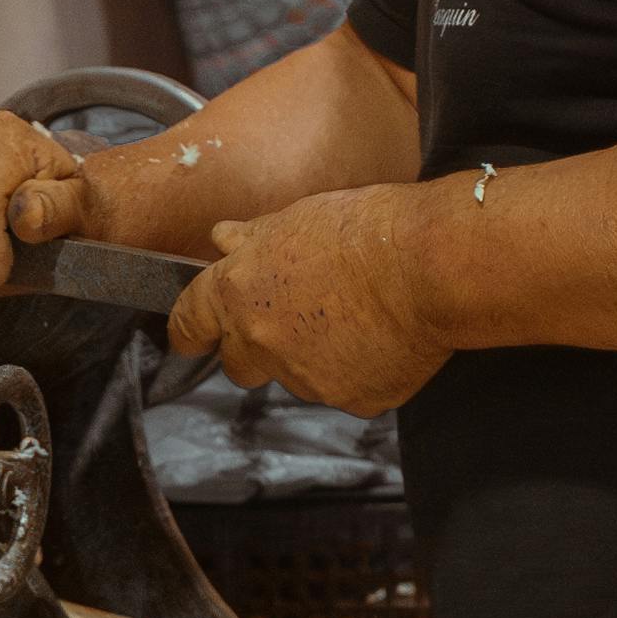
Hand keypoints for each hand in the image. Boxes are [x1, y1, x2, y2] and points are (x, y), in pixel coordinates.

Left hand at [168, 188, 448, 413]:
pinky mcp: (352, 400)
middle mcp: (262, 341)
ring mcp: (306, 378)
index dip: (190, 330)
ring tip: (355, 316)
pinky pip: (347, 391)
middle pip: (237, 364)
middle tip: (294, 318)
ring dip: (313, 356)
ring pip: (296, 377)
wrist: (427, 265)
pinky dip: (359, 371)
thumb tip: (225, 240)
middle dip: (254, 348)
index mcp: (238, 292)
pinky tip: (383, 337)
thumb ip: (253, 240)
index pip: (188, 322)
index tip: (192, 335)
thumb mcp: (295, 218)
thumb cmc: (367, 230)